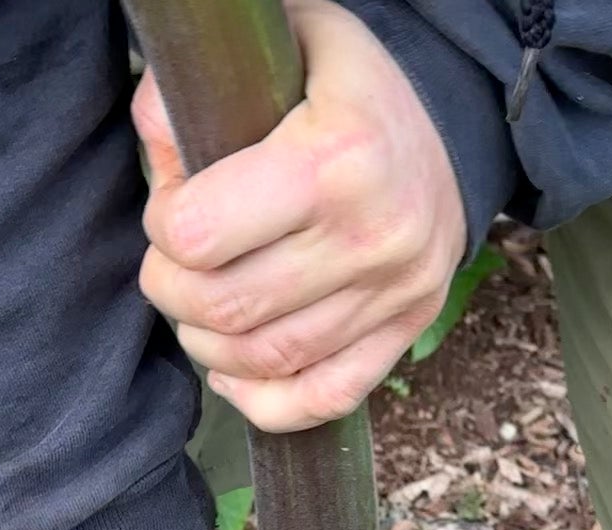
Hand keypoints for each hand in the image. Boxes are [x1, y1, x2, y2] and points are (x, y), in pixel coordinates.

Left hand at [134, 0, 464, 432]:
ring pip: (264, 361)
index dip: (161, 226)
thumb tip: (156, 134)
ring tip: (201, 307)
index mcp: (339, 157)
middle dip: (172, 291)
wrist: (454, 132)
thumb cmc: (349, 92)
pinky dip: (263, 399)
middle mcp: (373, 236)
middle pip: (226, 308)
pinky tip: (235, 369)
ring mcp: (394, 296)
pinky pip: (321, 401)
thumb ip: (208, 80)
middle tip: (172, 266)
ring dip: (208, 344)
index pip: (200, 235)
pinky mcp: (403, 335)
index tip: (167, 209)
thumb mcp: (290, 47)